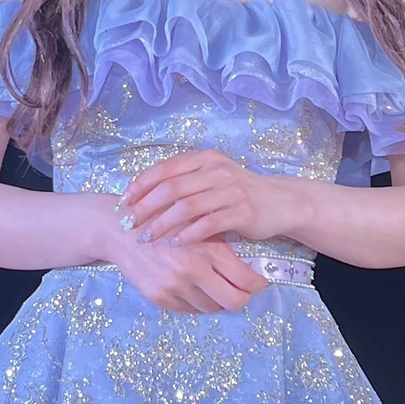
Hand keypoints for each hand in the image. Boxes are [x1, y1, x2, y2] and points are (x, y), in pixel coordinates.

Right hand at [94, 194, 270, 313]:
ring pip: (210, 307)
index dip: (257, 285)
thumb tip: (249, 264)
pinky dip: (194, 301)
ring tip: (212, 284)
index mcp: (208, 249)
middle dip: (241, 298)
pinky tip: (190, 285)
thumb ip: (221, 241)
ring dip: (215, 299)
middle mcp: (193, 271)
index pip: (246, 281)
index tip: (259, 282)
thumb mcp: (197, 222)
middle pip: (233, 302)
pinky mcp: (159, 297)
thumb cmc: (163, 219)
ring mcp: (175, 287)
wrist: (120, 229)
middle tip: (240, 290)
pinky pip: (187, 309)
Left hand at [116, 149, 289, 247]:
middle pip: (171, 187)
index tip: (123, 203)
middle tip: (129, 224)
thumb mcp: (211, 179)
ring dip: (162, 224)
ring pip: (187, 206)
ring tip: (147, 238)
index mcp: (204, 159)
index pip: (164, 169)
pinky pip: (209, 224)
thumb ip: (183, 182)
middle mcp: (216, 170)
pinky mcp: (242, 211)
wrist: (280, 202)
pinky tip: (175, 244)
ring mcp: (230, 190)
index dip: (140, 185)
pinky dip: (189, 234)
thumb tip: (143, 195)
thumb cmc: (238, 193)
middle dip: (145, 207)